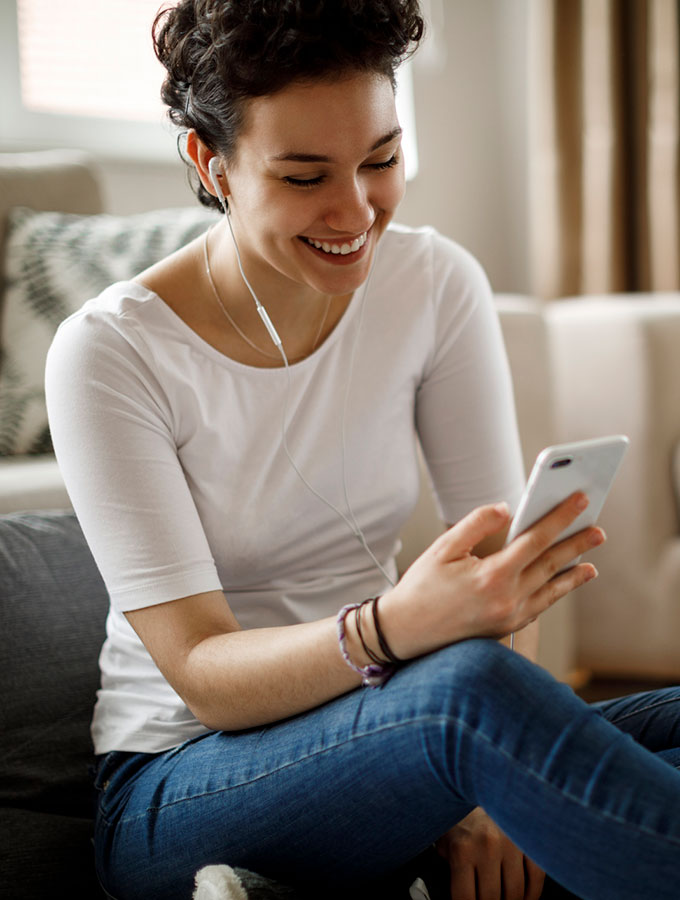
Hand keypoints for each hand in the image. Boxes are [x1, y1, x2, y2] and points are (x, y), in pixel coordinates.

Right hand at [381, 492, 603, 658]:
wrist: (406, 631)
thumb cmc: (421, 587)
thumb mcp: (443, 548)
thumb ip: (476, 524)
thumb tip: (507, 508)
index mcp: (492, 576)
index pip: (536, 540)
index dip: (560, 517)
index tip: (579, 501)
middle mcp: (507, 599)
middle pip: (552, 565)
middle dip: (577, 544)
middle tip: (598, 529)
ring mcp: (509, 617)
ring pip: (551, 590)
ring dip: (574, 573)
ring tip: (592, 561)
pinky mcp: (506, 628)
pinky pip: (540, 606)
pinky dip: (556, 593)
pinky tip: (562, 584)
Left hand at [436, 807, 544, 899]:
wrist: (475, 781)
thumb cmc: (458, 818)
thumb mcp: (445, 844)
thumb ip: (452, 870)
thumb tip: (458, 896)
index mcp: (462, 849)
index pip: (465, 899)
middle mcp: (487, 846)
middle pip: (492, 899)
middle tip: (488, 898)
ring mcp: (511, 842)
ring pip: (516, 893)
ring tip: (504, 898)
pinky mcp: (528, 838)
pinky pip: (536, 877)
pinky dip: (532, 894)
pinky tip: (525, 897)